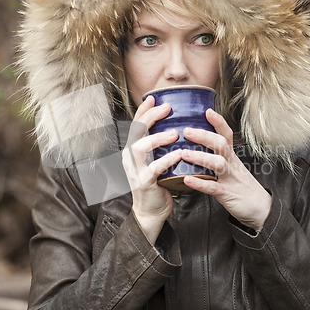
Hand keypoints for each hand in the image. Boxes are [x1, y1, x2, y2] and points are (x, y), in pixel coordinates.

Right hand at [122, 95, 181, 243]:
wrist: (151, 211)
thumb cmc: (158, 183)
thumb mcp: (155, 161)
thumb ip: (160, 146)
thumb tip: (177, 126)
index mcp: (133, 150)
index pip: (136, 125)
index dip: (144, 110)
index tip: (154, 98)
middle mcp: (130, 157)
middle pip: (136, 131)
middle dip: (150, 117)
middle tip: (167, 108)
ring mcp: (135, 170)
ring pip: (140, 148)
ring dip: (157, 138)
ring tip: (174, 133)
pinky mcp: (143, 183)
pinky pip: (153, 169)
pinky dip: (166, 160)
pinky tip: (178, 154)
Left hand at [181, 109, 271, 231]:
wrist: (262, 209)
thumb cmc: (242, 187)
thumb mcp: (232, 169)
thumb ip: (218, 158)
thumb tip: (198, 148)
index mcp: (232, 157)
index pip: (226, 135)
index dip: (218, 122)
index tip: (207, 111)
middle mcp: (232, 164)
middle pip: (221, 144)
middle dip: (204, 136)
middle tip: (186, 130)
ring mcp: (231, 178)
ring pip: (218, 163)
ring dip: (200, 157)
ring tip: (183, 154)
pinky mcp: (228, 194)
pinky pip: (213, 187)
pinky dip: (200, 183)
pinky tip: (187, 180)